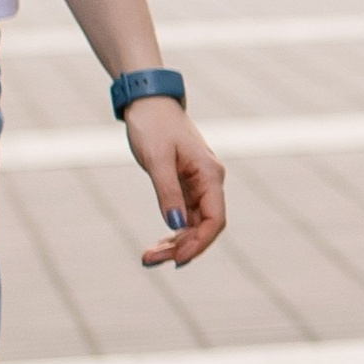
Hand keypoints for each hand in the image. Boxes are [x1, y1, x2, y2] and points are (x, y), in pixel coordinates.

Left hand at [123, 99, 226, 268]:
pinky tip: (157, 245)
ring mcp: (199, 185)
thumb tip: (175, 225)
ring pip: (194, 225)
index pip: (215, 219)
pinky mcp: (186, 186)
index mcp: (210, 175)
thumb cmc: (153, 125)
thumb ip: (168, 192)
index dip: (199, 243)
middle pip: (204, 227)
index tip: (177, 258)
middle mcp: (209, 182)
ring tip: (148, 257)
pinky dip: (172, 232)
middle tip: (150, 261)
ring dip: (175, 244)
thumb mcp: (157, 159)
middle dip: (182, 248)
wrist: (149, 103)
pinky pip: (185, 217)